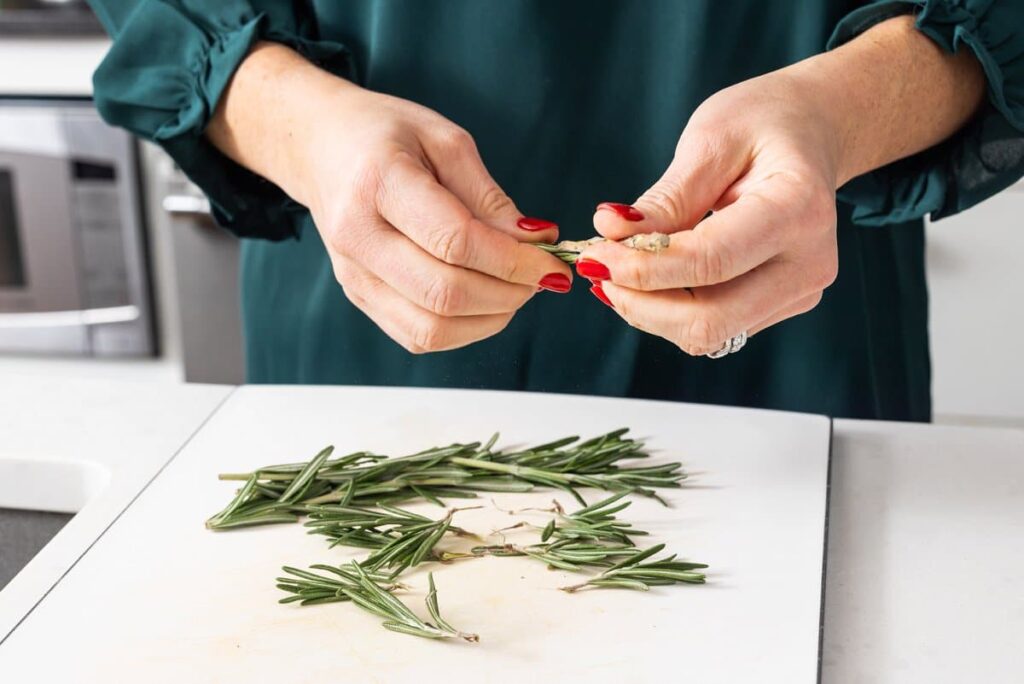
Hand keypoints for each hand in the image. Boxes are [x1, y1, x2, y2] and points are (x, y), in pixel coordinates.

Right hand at [209, 44, 570, 353]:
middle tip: (542, 278)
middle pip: (444, 294)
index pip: (455, 241)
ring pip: (432, 329)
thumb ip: (489, 196)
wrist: (318, 147)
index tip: (551, 260)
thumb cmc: (385, 134)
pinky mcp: (358, 296)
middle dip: (510, 294)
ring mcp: (353, 274)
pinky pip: (417, 336)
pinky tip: (485, 301)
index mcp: (379, 183)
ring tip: (517, 290)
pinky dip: (463, 329)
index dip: (514, 260)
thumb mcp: (443, 140)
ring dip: (490, 318)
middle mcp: (358, 237)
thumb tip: (534, 243)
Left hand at [575, 16, 983, 355]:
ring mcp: (799, 291)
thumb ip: (666, 198)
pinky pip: (715, 326)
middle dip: (639, 302)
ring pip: (708, 333)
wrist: (811, 131)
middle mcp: (809, 263)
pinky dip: (668, 308)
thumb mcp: (711, 139)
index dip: (643, 267)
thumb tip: (609, 233)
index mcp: (798, 209)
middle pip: (709, 319)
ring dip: (648, 309)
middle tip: (596, 268)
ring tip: (616, 267)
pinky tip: (648, 275)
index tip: (593, 255)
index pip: (710, 262)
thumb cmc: (763, 123)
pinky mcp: (783, 305)